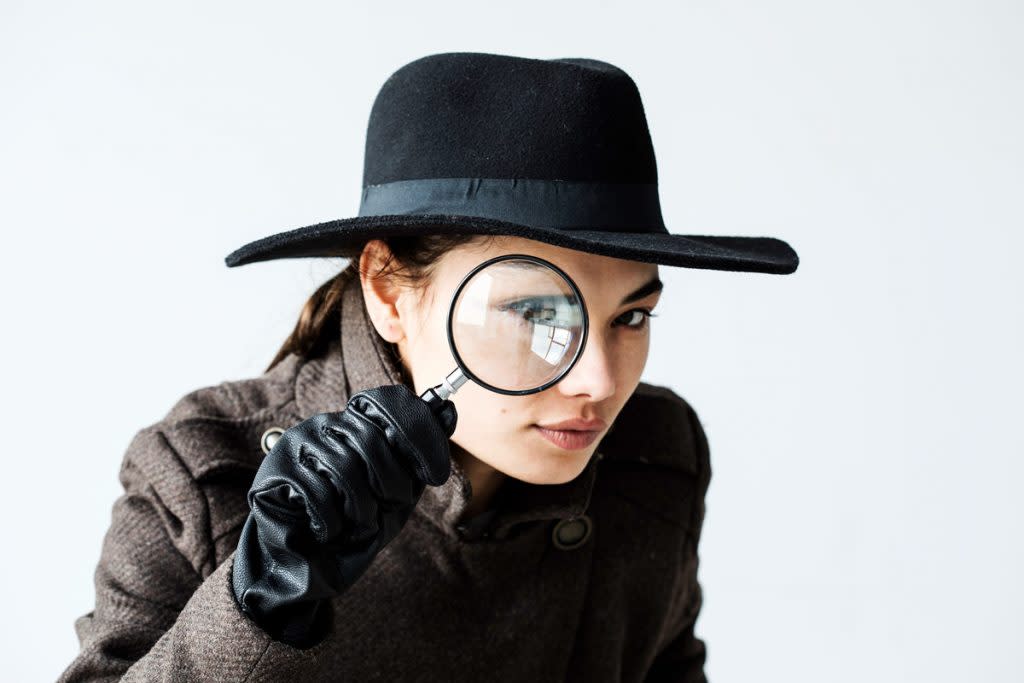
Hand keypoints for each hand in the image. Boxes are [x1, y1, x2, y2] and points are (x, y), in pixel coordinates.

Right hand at [231, 383, 455, 647]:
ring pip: (344, 467)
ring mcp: (297, 445)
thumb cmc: (353, 526)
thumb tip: (449, 409)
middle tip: (389, 509)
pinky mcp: (276, 472)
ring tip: (356, 524)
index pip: (387, 405)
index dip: (418, 436)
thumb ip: (416, 458)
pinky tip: (327, 531)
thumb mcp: (396, 493)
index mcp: (355, 424)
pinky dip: (332, 522)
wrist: (305, 566)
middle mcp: (324, 426)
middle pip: (370, 441)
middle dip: (392, 484)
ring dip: (361, 508)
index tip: (435, 474)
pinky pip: (316, 492)